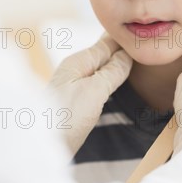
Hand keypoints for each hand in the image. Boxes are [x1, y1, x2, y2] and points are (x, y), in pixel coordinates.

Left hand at [48, 32, 132, 156]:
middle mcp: (75, 71)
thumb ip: (111, 72)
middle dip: (121, 50)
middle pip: (103, 55)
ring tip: (136, 61)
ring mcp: (73, 87)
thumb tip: (127, 55)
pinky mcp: (74, 104)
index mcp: (78, 62)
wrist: (36, 149)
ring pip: (100, 70)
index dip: (125, 39)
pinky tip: (116, 83)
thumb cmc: (63, 120)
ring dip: (116, 66)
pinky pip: (96, 84)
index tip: (143, 33)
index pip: (107, 43)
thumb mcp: (93, 92)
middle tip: (145, 44)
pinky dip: (109, 81)